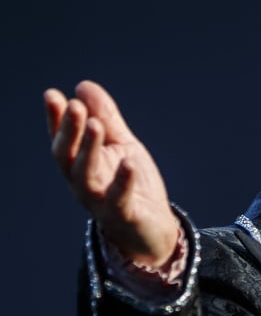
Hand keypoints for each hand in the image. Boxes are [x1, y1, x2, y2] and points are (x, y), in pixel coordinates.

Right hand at [46, 80, 179, 267]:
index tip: (53, 94)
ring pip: (86, 176)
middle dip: (68, 131)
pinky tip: (129, 162)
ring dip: (88, 150)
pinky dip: (123, 181)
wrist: (153, 229)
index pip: (62, 140)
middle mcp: (82, 184)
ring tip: (95, 124)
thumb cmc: (133, 185)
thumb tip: (83, 86)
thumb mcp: (122, 145)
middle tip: (74, 106)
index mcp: (80, 165)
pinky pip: (119, 199)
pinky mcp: (122, 216)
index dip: (56, 119)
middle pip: (67, 156)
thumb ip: (106, 118)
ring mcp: (100, 202)